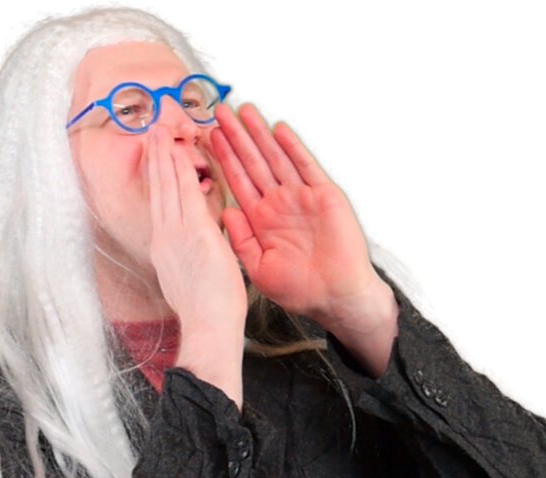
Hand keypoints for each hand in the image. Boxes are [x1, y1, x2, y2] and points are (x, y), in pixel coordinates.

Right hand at [147, 125, 246, 405]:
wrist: (208, 329)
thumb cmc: (207, 314)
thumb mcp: (193, 278)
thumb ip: (193, 256)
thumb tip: (198, 247)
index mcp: (166, 250)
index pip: (161, 206)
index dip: (158, 180)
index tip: (156, 160)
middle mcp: (165, 238)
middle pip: (157, 191)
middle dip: (154, 160)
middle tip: (150, 133)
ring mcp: (176, 234)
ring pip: (166, 186)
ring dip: (162, 156)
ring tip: (158, 131)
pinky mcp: (193, 233)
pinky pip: (186, 192)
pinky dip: (181, 169)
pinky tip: (179, 149)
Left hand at [211, 103, 384, 327]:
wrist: (336, 298)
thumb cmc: (301, 290)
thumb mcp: (259, 268)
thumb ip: (240, 240)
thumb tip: (225, 211)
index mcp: (262, 222)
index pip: (239, 182)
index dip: (224, 159)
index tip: (208, 138)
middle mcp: (279, 205)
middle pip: (254, 163)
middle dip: (237, 137)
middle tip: (220, 111)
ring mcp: (302, 198)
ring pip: (276, 158)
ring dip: (260, 135)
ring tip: (244, 110)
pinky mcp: (324, 196)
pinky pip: (306, 166)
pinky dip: (293, 148)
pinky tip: (279, 130)